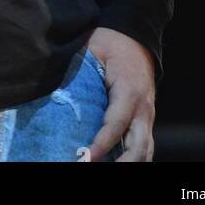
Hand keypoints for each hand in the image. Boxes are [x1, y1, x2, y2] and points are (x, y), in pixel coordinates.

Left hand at [84, 27, 156, 161]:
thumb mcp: (93, 50)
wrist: (136, 36)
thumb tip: (56, 91)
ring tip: (109, 169)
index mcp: (129, 91)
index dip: (101, 144)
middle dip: (122, 164)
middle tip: (96, 167)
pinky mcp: (146, 119)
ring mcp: (147, 115)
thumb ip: (80, 71)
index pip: (116, 125)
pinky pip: (145, 145)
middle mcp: (143, 108)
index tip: (86, 158)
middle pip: (138, 146)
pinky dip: (135, 158)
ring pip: (146, 150)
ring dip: (130, 163)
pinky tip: (119, 163)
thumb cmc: (112, 43)